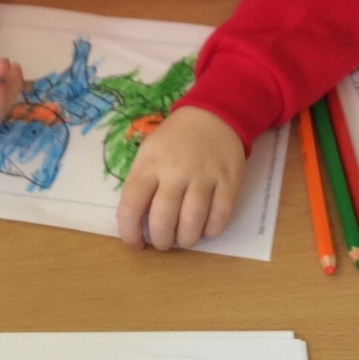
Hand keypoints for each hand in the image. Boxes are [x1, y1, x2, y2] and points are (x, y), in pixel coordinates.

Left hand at [116, 106, 244, 250]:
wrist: (213, 115)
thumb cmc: (174, 140)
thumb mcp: (148, 152)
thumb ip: (139, 183)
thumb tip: (134, 223)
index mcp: (150, 164)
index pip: (131, 206)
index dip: (129, 233)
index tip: (135, 243)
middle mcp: (175, 171)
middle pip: (163, 219)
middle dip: (161, 241)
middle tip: (163, 243)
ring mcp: (204, 176)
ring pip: (192, 222)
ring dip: (186, 240)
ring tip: (184, 239)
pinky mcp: (229, 181)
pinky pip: (220, 217)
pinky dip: (212, 231)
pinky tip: (206, 228)